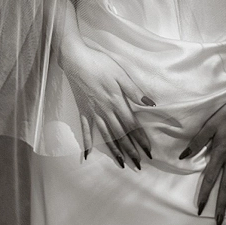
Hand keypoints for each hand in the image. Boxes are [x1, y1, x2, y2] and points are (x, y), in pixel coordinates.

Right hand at [59, 39, 155, 168]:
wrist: (76, 60)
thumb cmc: (100, 64)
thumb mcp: (121, 73)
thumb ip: (134, 90)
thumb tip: (150, 103)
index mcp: (117, 101)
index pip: (132, 125)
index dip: (141, 139)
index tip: (148, 151)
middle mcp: (105, 111)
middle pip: (120, 134)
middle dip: (130, 150)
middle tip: (138, 164)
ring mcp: (93, 112)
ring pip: (106, 136)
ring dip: (114, 151)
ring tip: (121, 164)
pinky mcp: (82, 111)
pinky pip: (85, 130)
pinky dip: (86, 143)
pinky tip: (87, 155)